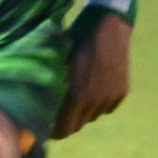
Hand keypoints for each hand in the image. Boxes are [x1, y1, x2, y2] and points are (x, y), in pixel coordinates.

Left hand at [58, 10, 132, 136]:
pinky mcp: (121, 92)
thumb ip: (51, 85)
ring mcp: (110, 97)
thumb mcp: (58, 62)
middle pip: (77, 126)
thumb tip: (36, 104)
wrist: (108, 26)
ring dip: (83, 111)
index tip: (46, 127)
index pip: (63, 130)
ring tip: (78, 95)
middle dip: (67, 121)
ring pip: (92, 116)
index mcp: (76, 95)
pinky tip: (95, 86)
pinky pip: (107, 107)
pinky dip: (100, 102)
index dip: (53, 131)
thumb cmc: (75, 39)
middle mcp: (94, 101)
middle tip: (59, 112)